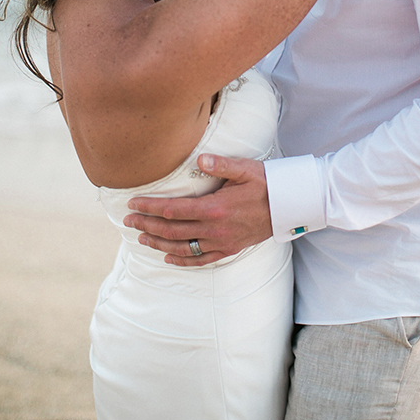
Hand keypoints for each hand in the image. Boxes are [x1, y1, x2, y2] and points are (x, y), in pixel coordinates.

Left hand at [123, 154, 272, 266]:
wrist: (291, 206)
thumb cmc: (268, 183)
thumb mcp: (246, 169)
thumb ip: (221, 164)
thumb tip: (199, 159)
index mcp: (215, 208)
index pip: (173, 210)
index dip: (150, 207)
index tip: (133, 204)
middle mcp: (215, 228)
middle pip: (172, 230)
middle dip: (147, 224)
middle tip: (128, 220)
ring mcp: (222, 241)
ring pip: (182, 247)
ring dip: (158, 243)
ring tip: (141, 236)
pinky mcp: (230, 248)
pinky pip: (201, 259)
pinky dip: (182, 260)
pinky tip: (168, 257)